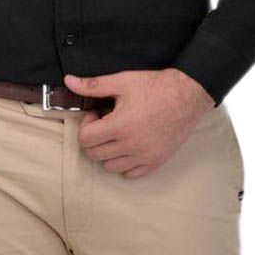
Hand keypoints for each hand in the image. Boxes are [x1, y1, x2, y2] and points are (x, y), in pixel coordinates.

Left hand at [63, 69, 214, 178]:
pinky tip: (129, 144)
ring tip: (117, 133)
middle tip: (106, 122)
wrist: (186, 95)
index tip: (97, 114)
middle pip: (95, 154)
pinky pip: (130, 173)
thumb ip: (93, 85)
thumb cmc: (154, 87)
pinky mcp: (155, 162)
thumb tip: (69, 81)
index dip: (86, 125)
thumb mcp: (122, 81)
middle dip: (95, 137)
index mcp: (120, 126)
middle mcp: (131, 146)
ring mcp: (144, 157)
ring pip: (110, 166)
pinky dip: (125, 162)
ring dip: (107, 151)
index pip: (86, 139)